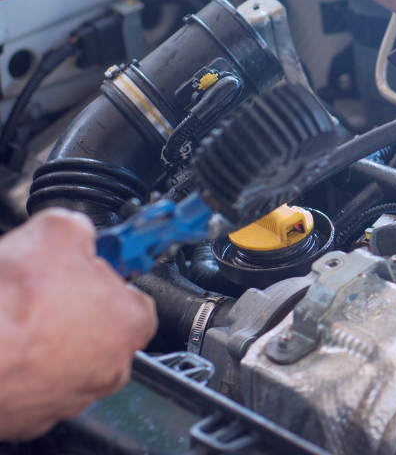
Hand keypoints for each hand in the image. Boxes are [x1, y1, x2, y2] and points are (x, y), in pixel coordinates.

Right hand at [0, 209, 156, 440]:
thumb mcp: (57, 231)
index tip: (87, 267)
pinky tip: (7, 343)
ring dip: (46, 339)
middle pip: (101, 329)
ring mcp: (73, 396)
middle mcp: (111, 367)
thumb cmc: (11, 304)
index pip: (135, 295)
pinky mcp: (34, 416)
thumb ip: (80, 229)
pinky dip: (22, 365)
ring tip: (16, 318)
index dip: (105, 276)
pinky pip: (35, 383)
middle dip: (74, 308)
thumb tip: (78, 228)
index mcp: (131, 322)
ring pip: (67, 359)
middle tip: (43, 291)